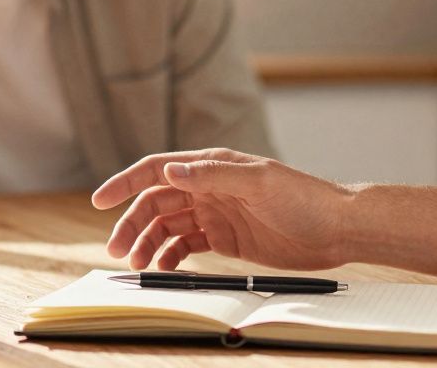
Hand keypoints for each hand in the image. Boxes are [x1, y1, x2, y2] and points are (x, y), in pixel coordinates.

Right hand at [91, 148, 353, 271]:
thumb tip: (170, 173)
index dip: (126, 183)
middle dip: (132, 224)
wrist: (336, 228)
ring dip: (147, 243)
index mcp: (211, 166)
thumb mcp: (258, 182)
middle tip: (118, 250)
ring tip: (137, 265)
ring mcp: (215, 213)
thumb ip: (213, 176)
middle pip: (156, 203)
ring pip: (167, 227)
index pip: (157, 170)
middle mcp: (208, 187)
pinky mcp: (225, 238)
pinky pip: (186, 246)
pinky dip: (169, 256)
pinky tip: (161, 269)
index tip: (100, 201)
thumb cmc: (303, 198)